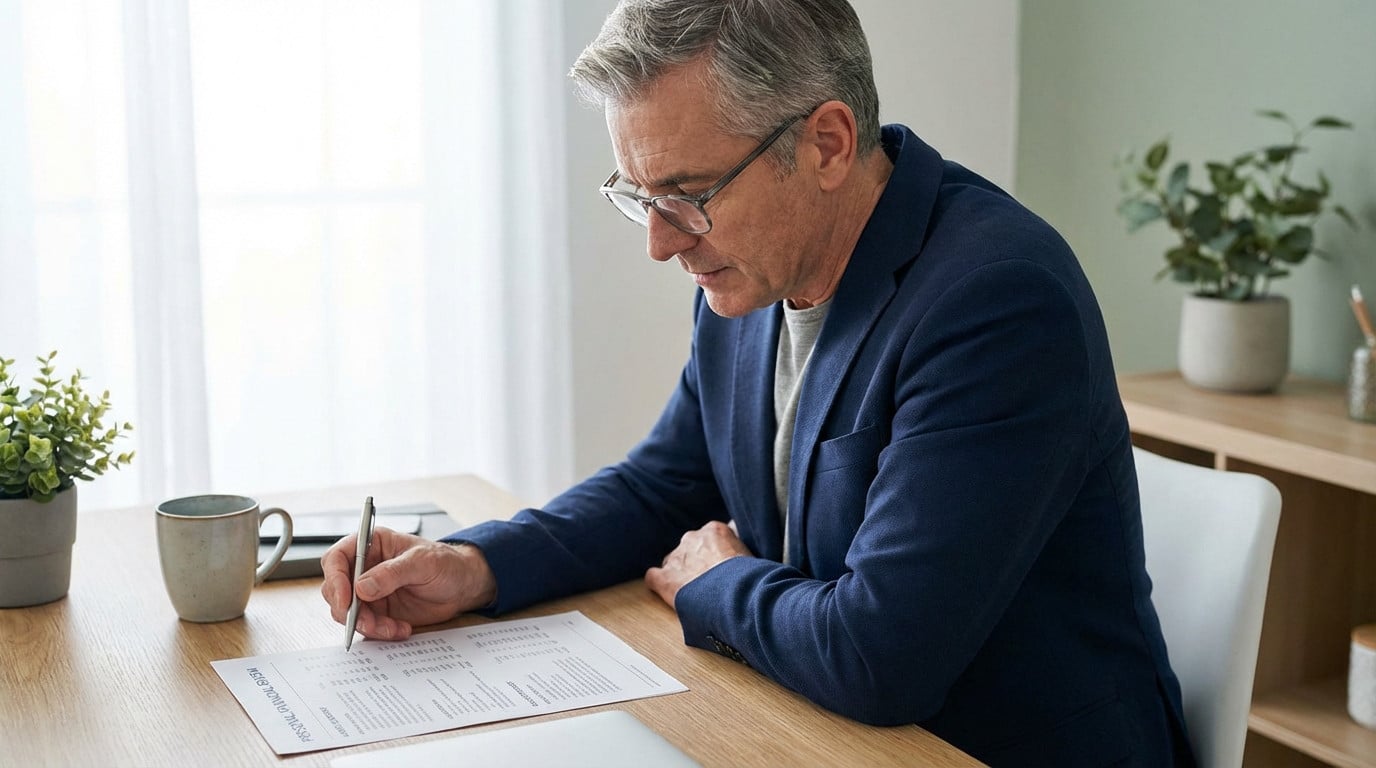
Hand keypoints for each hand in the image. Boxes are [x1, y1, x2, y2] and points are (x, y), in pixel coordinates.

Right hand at [320, 528, 496, 641]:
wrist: (462, 586)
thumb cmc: (445, 563)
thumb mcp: (423, 562)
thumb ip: (393, 573)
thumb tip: (362, 587)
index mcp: (371, 545)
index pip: (337, 558)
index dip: (335, 579)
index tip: (346, 599)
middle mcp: (364, 568)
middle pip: (335, 589)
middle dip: (347, 609)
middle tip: (368, 622)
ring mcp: (369, 592)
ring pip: (347, 613)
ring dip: (366, 624)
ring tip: (393, 627)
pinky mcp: (378, 611)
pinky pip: (366, 626)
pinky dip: (380, 632)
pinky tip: (402, 629)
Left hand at [645, 520, 752, 608]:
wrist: (735, 594)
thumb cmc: (748, 576)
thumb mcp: (751, 552)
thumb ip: (740, 544)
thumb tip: (741, 536)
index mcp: (714, 530)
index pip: (709, 538)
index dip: (712, 554)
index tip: (718, 567)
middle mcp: (692, 539)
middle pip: (689, 548)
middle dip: (695, 564)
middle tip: (708, 582)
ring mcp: (676, 558)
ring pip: (671, 563)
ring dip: (679, 575)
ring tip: (692, 593)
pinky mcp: (664, 578)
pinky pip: (653, 577)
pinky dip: (658, 584)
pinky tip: (667, 594)